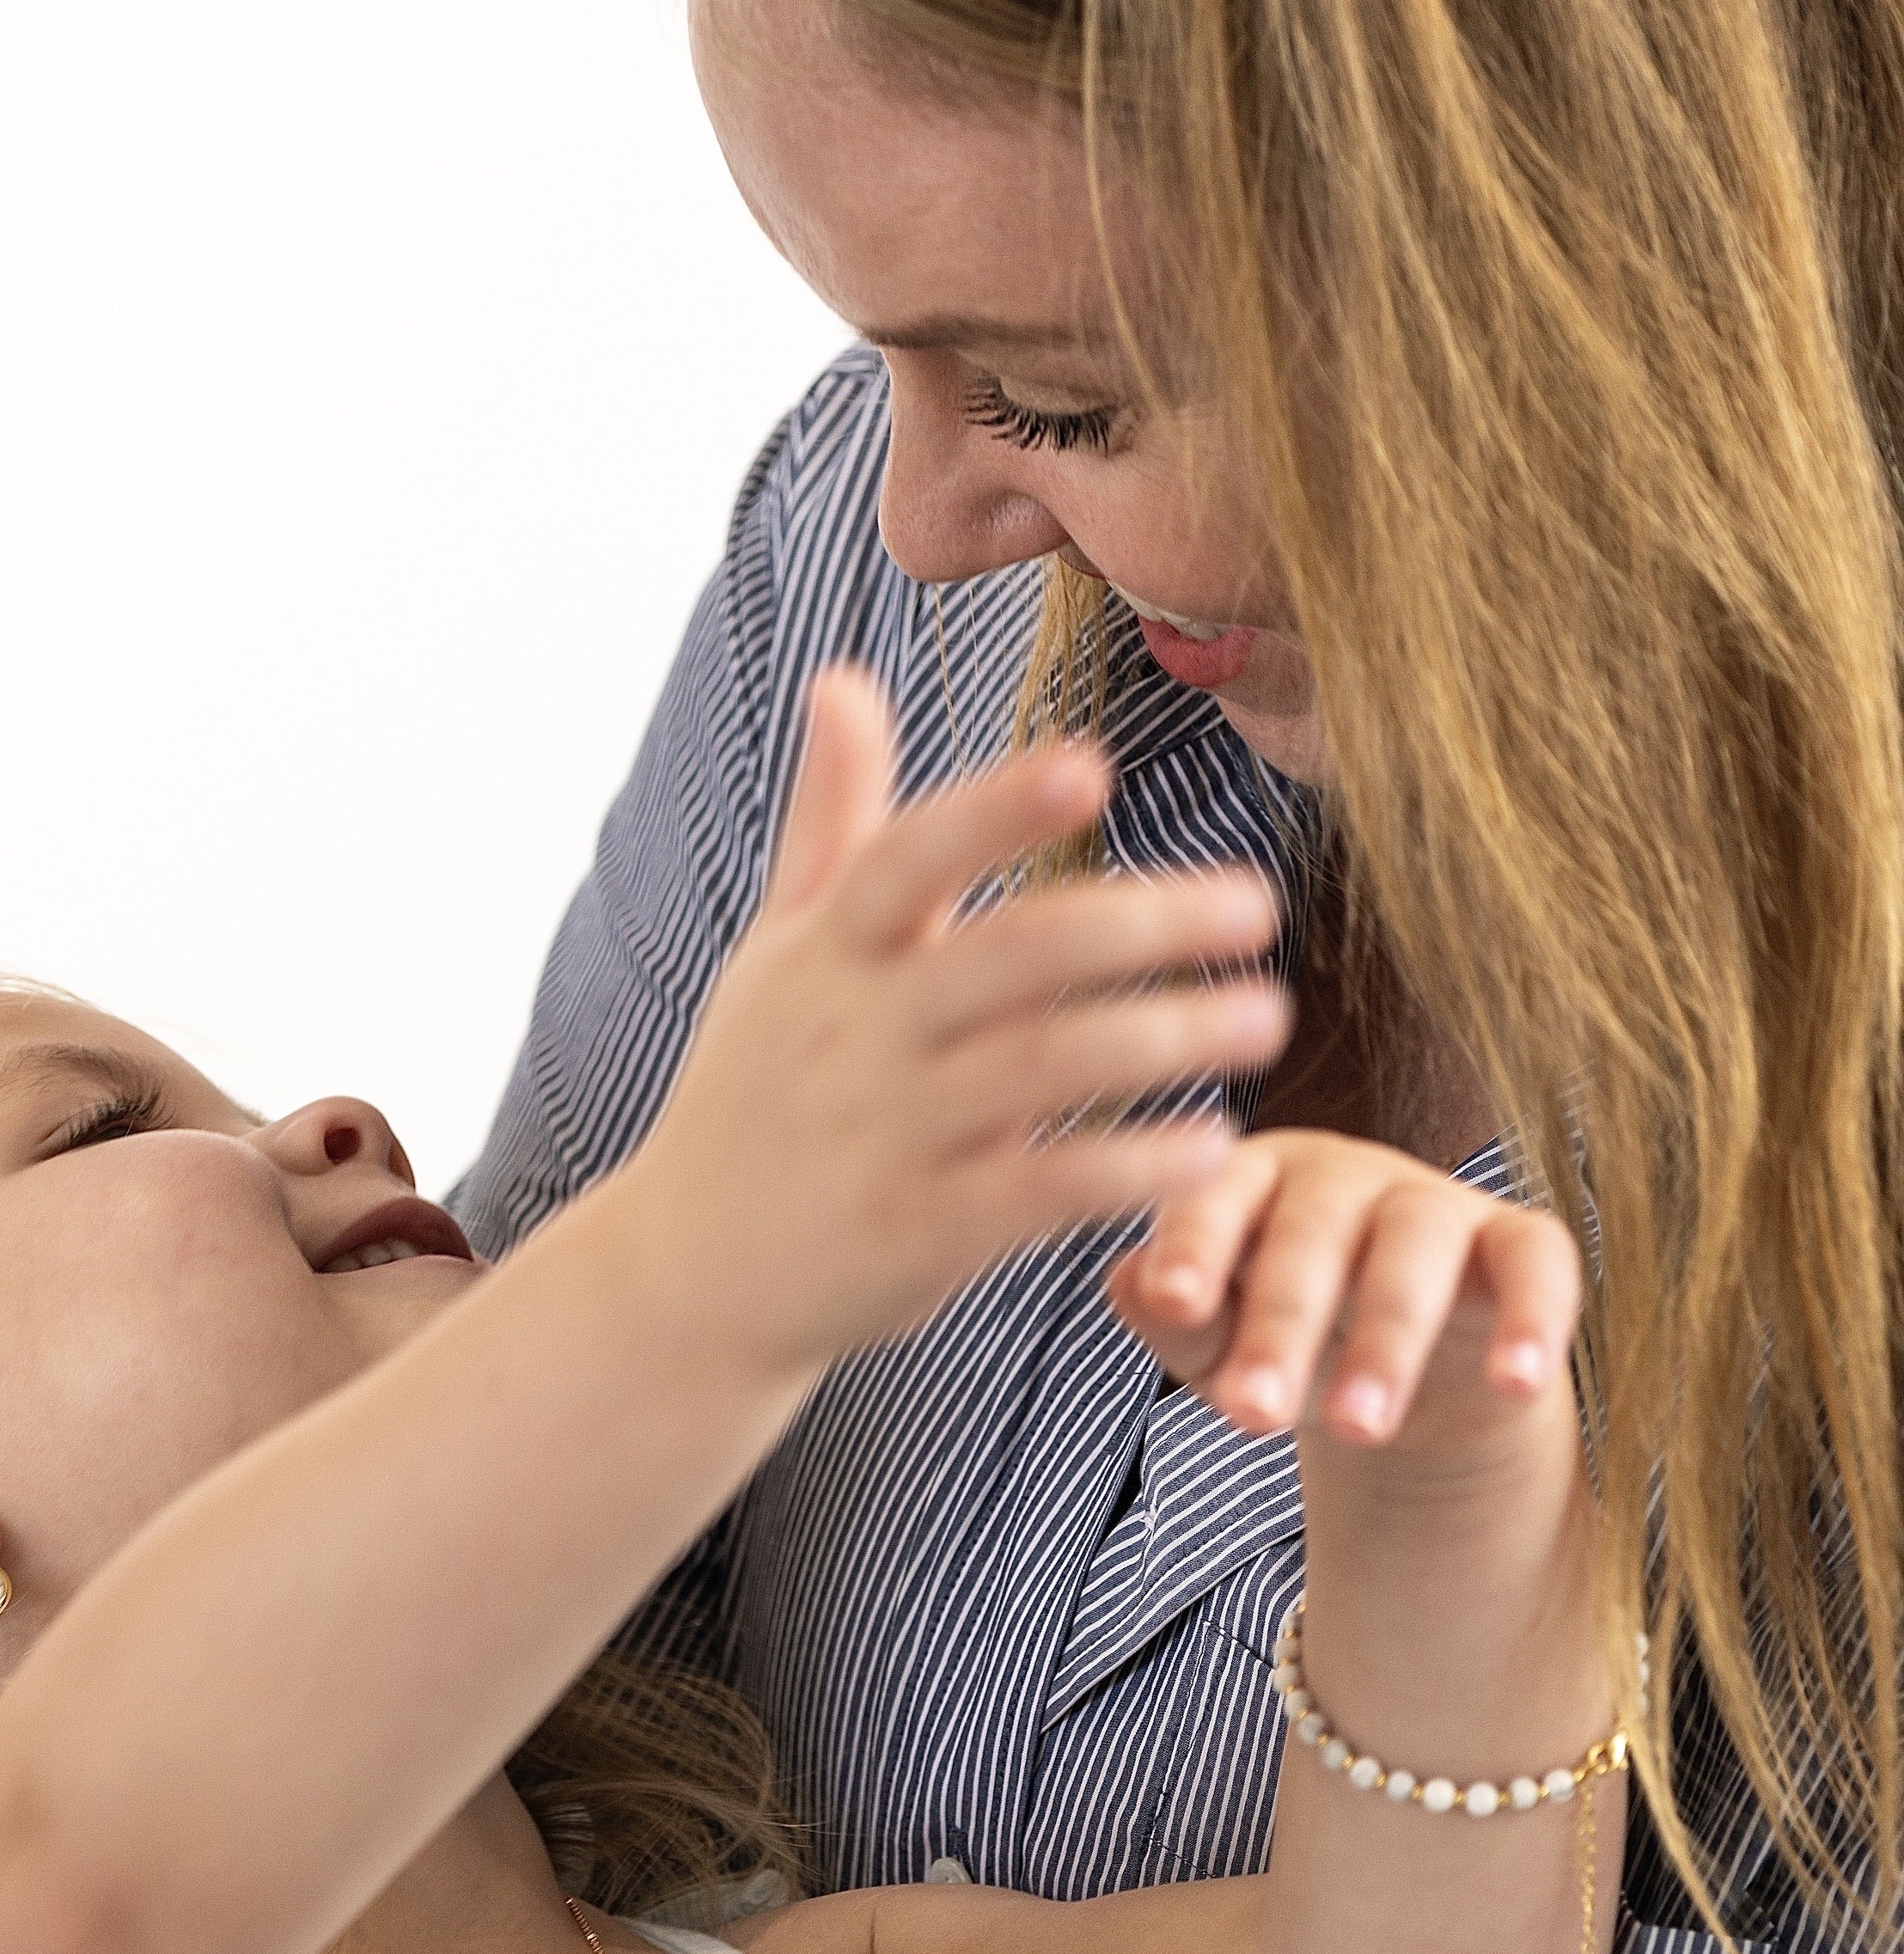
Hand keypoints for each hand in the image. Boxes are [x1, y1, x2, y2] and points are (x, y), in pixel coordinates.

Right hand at [621, 670, 1286, 1378]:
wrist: (687, 1276)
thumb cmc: (752, 1094)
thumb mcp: (779, 953)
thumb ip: (832, 821)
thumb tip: (843, 677)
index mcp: (825, 953)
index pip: (909, 860)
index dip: (995, 813)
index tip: (1093, 768)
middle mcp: (853, 1034)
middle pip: (1010, 958)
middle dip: (1141, 927)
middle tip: (1256, 903)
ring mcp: (884, 1136)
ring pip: (1043, 1069)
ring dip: (1166, 1039)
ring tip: (1267, 1016)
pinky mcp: (916, 1234)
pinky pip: (1041, 1191)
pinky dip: (1131, 1167)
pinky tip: (1215, 1143)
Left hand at [1108, 1127, 1583, 1461]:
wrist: (1404, 1381)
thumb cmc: (1285, 1344)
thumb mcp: (1219, 1345)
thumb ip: (1177, 1319)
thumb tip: (1127, 1283)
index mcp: (1251, 1180)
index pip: (1215, 1201)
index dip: (1194, 1247)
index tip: (1169, 1299)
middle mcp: (1342, 1176)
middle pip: (1310, 1237)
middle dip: (1282, 1327)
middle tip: (1252, 1416)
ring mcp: (1434, 1203)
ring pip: (1413, 1252)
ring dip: (1386, 1340)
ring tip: (1357, 1430)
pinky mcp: (1519, 1244)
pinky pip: (1535, 1267)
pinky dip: (1531, 1320)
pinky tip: (1519, 1382)